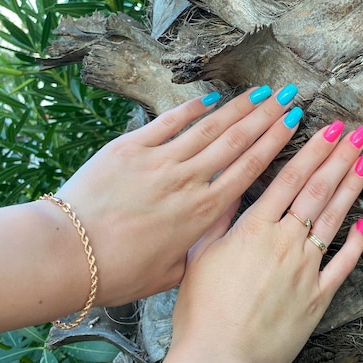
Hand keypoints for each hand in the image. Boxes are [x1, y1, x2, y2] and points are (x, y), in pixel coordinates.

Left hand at [49, 84, 302, 305]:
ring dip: (238, 107)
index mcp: (203, 212)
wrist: (68, 256)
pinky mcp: (131, 148)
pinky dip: (191, 108)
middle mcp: (188, 181)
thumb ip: (197, 251)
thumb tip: (212, 238)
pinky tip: (210, 97)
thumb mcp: (171, 272)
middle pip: (237, 141)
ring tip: (261, 91)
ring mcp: (160, 161)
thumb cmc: (119, 271)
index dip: (275, 140)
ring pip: (209, 128)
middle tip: (288, 93)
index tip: (293, 120)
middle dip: (267, 115)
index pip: (250, 168)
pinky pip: (168, 122)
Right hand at [157, 121, 362, 362]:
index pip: (290, 178)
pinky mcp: (318, 296)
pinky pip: (342, 265)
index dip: (313, 150)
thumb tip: (232, 184)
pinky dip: (355, 245)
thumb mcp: (199, 256)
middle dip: (339, 157)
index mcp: (255, 228)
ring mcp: (306, 269)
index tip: (330, 128)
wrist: (219, 359)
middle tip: (358, 132)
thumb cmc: (202, 310)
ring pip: (334, 219)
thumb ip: (219, 218)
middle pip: (318, 190)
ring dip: (351, 187)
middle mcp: (285, 242)